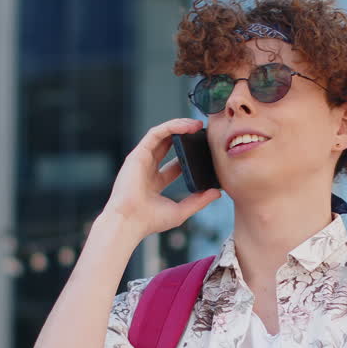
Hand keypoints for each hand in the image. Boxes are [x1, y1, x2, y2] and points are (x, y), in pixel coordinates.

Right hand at [101, 118, 221, 238]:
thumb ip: (199, 200)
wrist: (129, 222)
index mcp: (155, 182)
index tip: (206, 151)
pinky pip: (156, 133)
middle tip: (203, 131)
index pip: (175, 164)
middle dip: (185, 135)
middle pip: (168, 145)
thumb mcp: (181, 210)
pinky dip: (171, 127)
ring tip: (198, 125)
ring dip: (180, 126)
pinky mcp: (138, 154)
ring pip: (162, 135)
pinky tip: (186, 126)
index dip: (190, 155)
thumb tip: (217, 192)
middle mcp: (147, 168)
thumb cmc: (149, 221)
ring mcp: (141, 160)